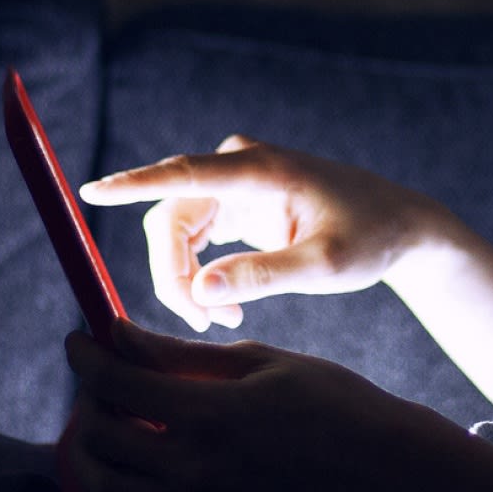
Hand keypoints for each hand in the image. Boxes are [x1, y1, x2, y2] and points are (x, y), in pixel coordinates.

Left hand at [64, 319, 479, 491]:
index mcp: (212, 415)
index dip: (88, 357)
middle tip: (103, 377)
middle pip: (98, 436)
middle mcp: (194, 470)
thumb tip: (119, 336)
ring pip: (105, 484)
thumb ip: (184, 354)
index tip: (80, 339)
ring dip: (94, 446)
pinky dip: (117, 485)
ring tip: (114, 417)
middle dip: (88, 399)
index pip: (117, 384)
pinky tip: (136, 458)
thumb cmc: (332, 401)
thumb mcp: (263, 363)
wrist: (383, 472)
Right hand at [79, 137, 469, 331]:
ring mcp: (237, 182)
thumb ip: (264, 275)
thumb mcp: (325, 266)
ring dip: (186, 281)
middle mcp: (241, 166)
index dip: (136, 183)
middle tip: (205, 325)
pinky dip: (199, 276)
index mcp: (263, 170)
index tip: (92, 190)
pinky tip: (226, 308)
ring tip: (225, 322)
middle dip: (174, 277)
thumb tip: (200, 290)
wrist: (400, 227)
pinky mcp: (237, 202)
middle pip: (170, 219)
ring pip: (176, 233)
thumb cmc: (370, 239)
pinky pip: (192, 239)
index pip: (185, 173)